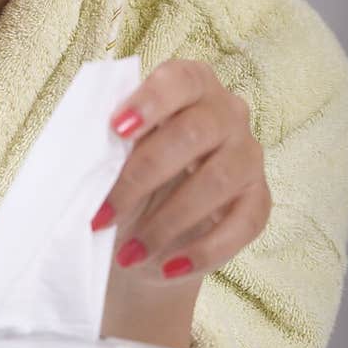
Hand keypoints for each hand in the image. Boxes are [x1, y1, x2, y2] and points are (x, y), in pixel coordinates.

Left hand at [92, 57, 271, 285]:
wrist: (148, 227)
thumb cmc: (127, 173)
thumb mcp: (115, 154)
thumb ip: (109, 145)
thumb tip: (88, 157)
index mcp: (189, 84)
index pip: (178, 80)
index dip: (149, 101)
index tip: (116, 128)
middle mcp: (227, 112)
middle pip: (193, 133)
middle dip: (142, 176)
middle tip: (104, 214)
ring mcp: (247, 155)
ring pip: (217, 181)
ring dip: (168, 221)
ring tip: (130, 252)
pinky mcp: (259, 199)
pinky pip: (241, 226)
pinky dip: (202, 250)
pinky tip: (168, 266)